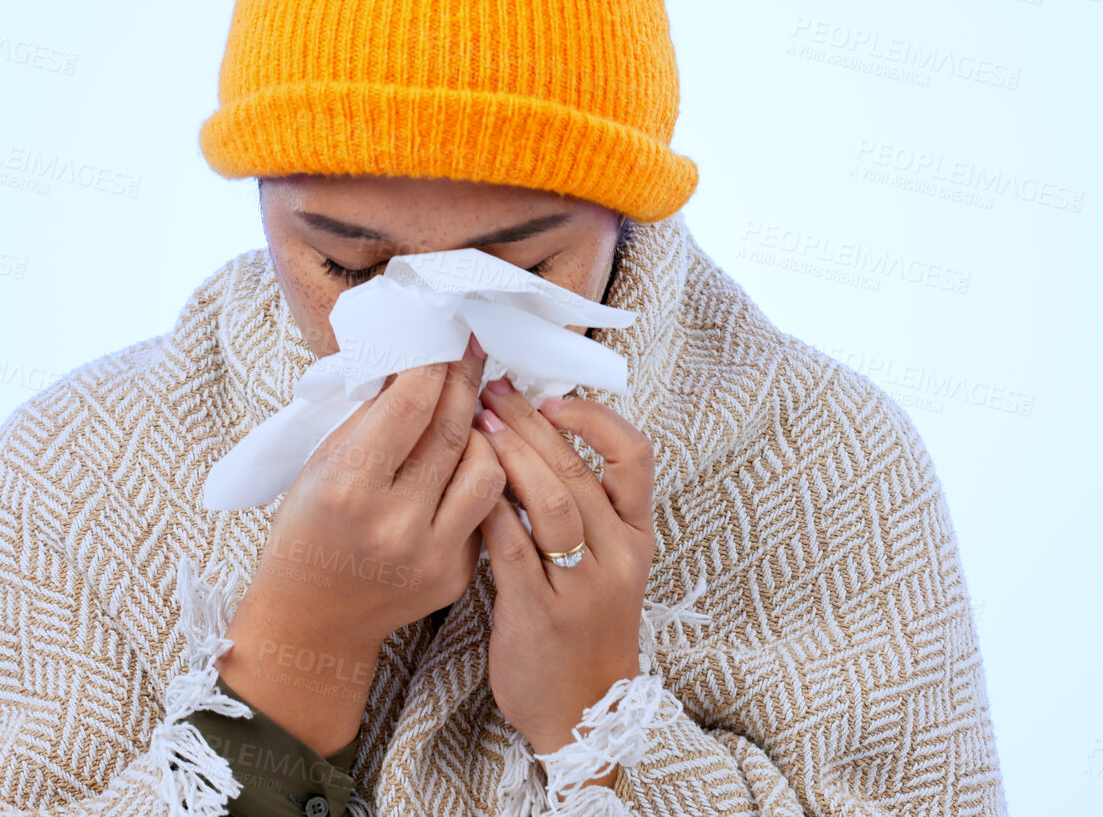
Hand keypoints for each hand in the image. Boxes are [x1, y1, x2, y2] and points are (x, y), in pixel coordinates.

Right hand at [218, 335, 507, 753]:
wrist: (312, 619)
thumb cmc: (307, 531)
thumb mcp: (320, 466)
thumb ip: (370, 418)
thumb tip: (415, 365)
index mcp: (348, 487)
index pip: (410, 406)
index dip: (434, 365)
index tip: (446, 339)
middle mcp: (394, 522)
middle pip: (452, 430)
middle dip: (466, 382)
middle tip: (473, 351)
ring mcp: (432, 553)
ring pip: (487, 468)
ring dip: (482, 433)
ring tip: (468, 414)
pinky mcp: (457, 575)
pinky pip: (484, 509)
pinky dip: (477, 479)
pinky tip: (465, 462)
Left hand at [472, 378, 657, 765]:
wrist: (583, 711)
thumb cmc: (583, 627)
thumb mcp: (604, 565)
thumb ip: (581, 509)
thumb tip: (533, 437)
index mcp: (636, 537)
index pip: (636, 457)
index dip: (595, 418)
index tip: (552, 397)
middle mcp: (618, 556)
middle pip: (579, 471)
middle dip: (530, 424)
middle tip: (492, 391)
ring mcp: (583, 586)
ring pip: (552, 503)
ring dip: (511, 456)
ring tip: (477, 424)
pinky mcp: (542, 612)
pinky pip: (514, 547)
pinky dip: (490, 508)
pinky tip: (466, 484)